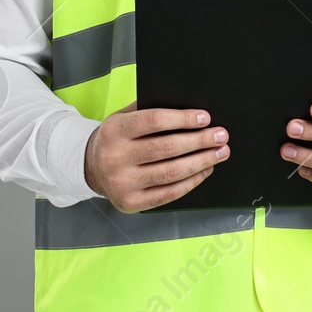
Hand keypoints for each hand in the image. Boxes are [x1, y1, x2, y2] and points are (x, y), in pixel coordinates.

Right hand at [84, 101, 228, 212]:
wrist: (90, 168)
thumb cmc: (116, 139)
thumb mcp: (122, 117)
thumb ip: (148, 110)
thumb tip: (188, 108)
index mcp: (114, 130)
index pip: (153, 121)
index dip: (182, 119)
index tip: (205, 118)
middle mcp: (116, 158)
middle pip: (167, 148)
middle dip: (199, 141)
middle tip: (221, 136)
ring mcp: (123, 183)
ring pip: (171, 172)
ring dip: (201, 162)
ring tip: (219, 152)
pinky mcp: (131, 203)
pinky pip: (169, 193)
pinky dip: (191, 181)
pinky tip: (204, 170)